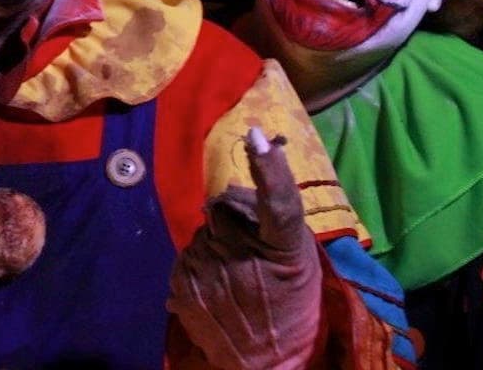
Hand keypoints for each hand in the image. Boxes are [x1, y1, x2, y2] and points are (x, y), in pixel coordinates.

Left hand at [168, 127, 322, 369]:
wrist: (265, 364)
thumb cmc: (292, 307)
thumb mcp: (301, 262)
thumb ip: (274, 222)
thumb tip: (240, 188)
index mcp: (284, 251)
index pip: (279, 203)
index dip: (269, 168)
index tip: (257, 136)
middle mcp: (244, 257)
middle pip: (225, 206)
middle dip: (234, 214)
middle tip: (250, 243)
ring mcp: (208, 273)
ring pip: (203, 229)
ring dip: (216, 240)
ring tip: (235, 273)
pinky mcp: (181, 286)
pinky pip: (186, 252)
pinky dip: (199, 261)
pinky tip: (216, 284)